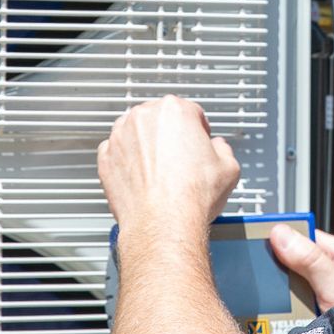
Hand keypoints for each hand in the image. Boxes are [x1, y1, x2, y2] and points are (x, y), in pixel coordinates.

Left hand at [98, 96, 240, 235]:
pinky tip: (142, 177)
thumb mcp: (228, 167)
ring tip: (160, 170)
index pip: (190, 111)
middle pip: (159, 119)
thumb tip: (218, 148)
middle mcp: (143, 117)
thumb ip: (223, 148)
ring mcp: (120, 137)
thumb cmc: (191, 196)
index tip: (198, 142)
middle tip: (180, 159)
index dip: (198, 129)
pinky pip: (116, 153)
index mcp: (174, 110)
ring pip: (134, 133)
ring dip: (146, 146)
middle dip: (169, 136)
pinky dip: (126, 162)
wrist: (163, 223)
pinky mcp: (105, 158)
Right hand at [267, 224, 333, 310]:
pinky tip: (276, 317)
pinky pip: (289, 305)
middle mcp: (328, 270)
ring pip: (287, 285)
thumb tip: (283, 235)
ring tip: (270, 302)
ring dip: (278, 295)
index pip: (302, 233)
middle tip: (263, 279)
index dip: (280, 237)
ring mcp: (319, 290)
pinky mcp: (312, 310)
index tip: (260, 242)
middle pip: (290, 261)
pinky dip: (281, 311)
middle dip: (276, 271)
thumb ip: (312, 261)